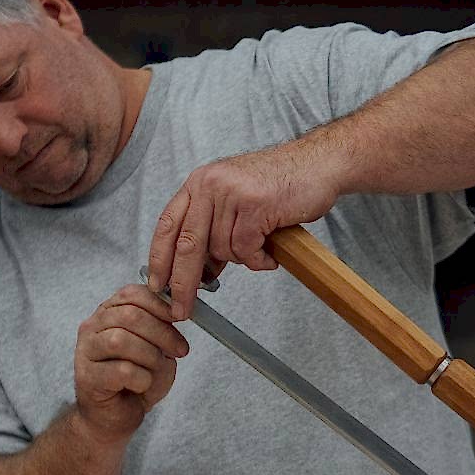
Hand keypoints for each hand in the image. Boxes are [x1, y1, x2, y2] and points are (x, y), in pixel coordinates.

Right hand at [73, 285, 188, 443]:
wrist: (115, 417)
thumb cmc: (136, 381)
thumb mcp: (156, 348)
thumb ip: (162, 327)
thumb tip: (177, 312)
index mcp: (108, 313)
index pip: (131, 294)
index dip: (159, 304)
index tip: (180, 318)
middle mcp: (92, 327)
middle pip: (129, 316)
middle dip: (162, 333)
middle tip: (179, 350)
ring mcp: (85, 352)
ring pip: (121, 340)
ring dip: (150, 356)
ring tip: (157, 369)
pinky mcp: (87, 378)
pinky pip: (121, 371)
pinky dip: (141, 378)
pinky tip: (141, 385)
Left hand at [147, 141, 340, 319]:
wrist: (318, 164)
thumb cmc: (279, 185)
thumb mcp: (234, 201)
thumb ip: (213, 230)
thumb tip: (199, 272)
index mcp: (199, 183)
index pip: (167, 225)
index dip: (158, 258)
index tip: (157, 286)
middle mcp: (210, 184)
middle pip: (187, 244)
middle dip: (183, 283)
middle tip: (182, 310)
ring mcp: (232, 193)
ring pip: (223, 250)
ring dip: (243, 259)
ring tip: (261, 248)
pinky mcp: (256, 204)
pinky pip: (247, 249)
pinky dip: (259, 259)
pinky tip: (271, 252)